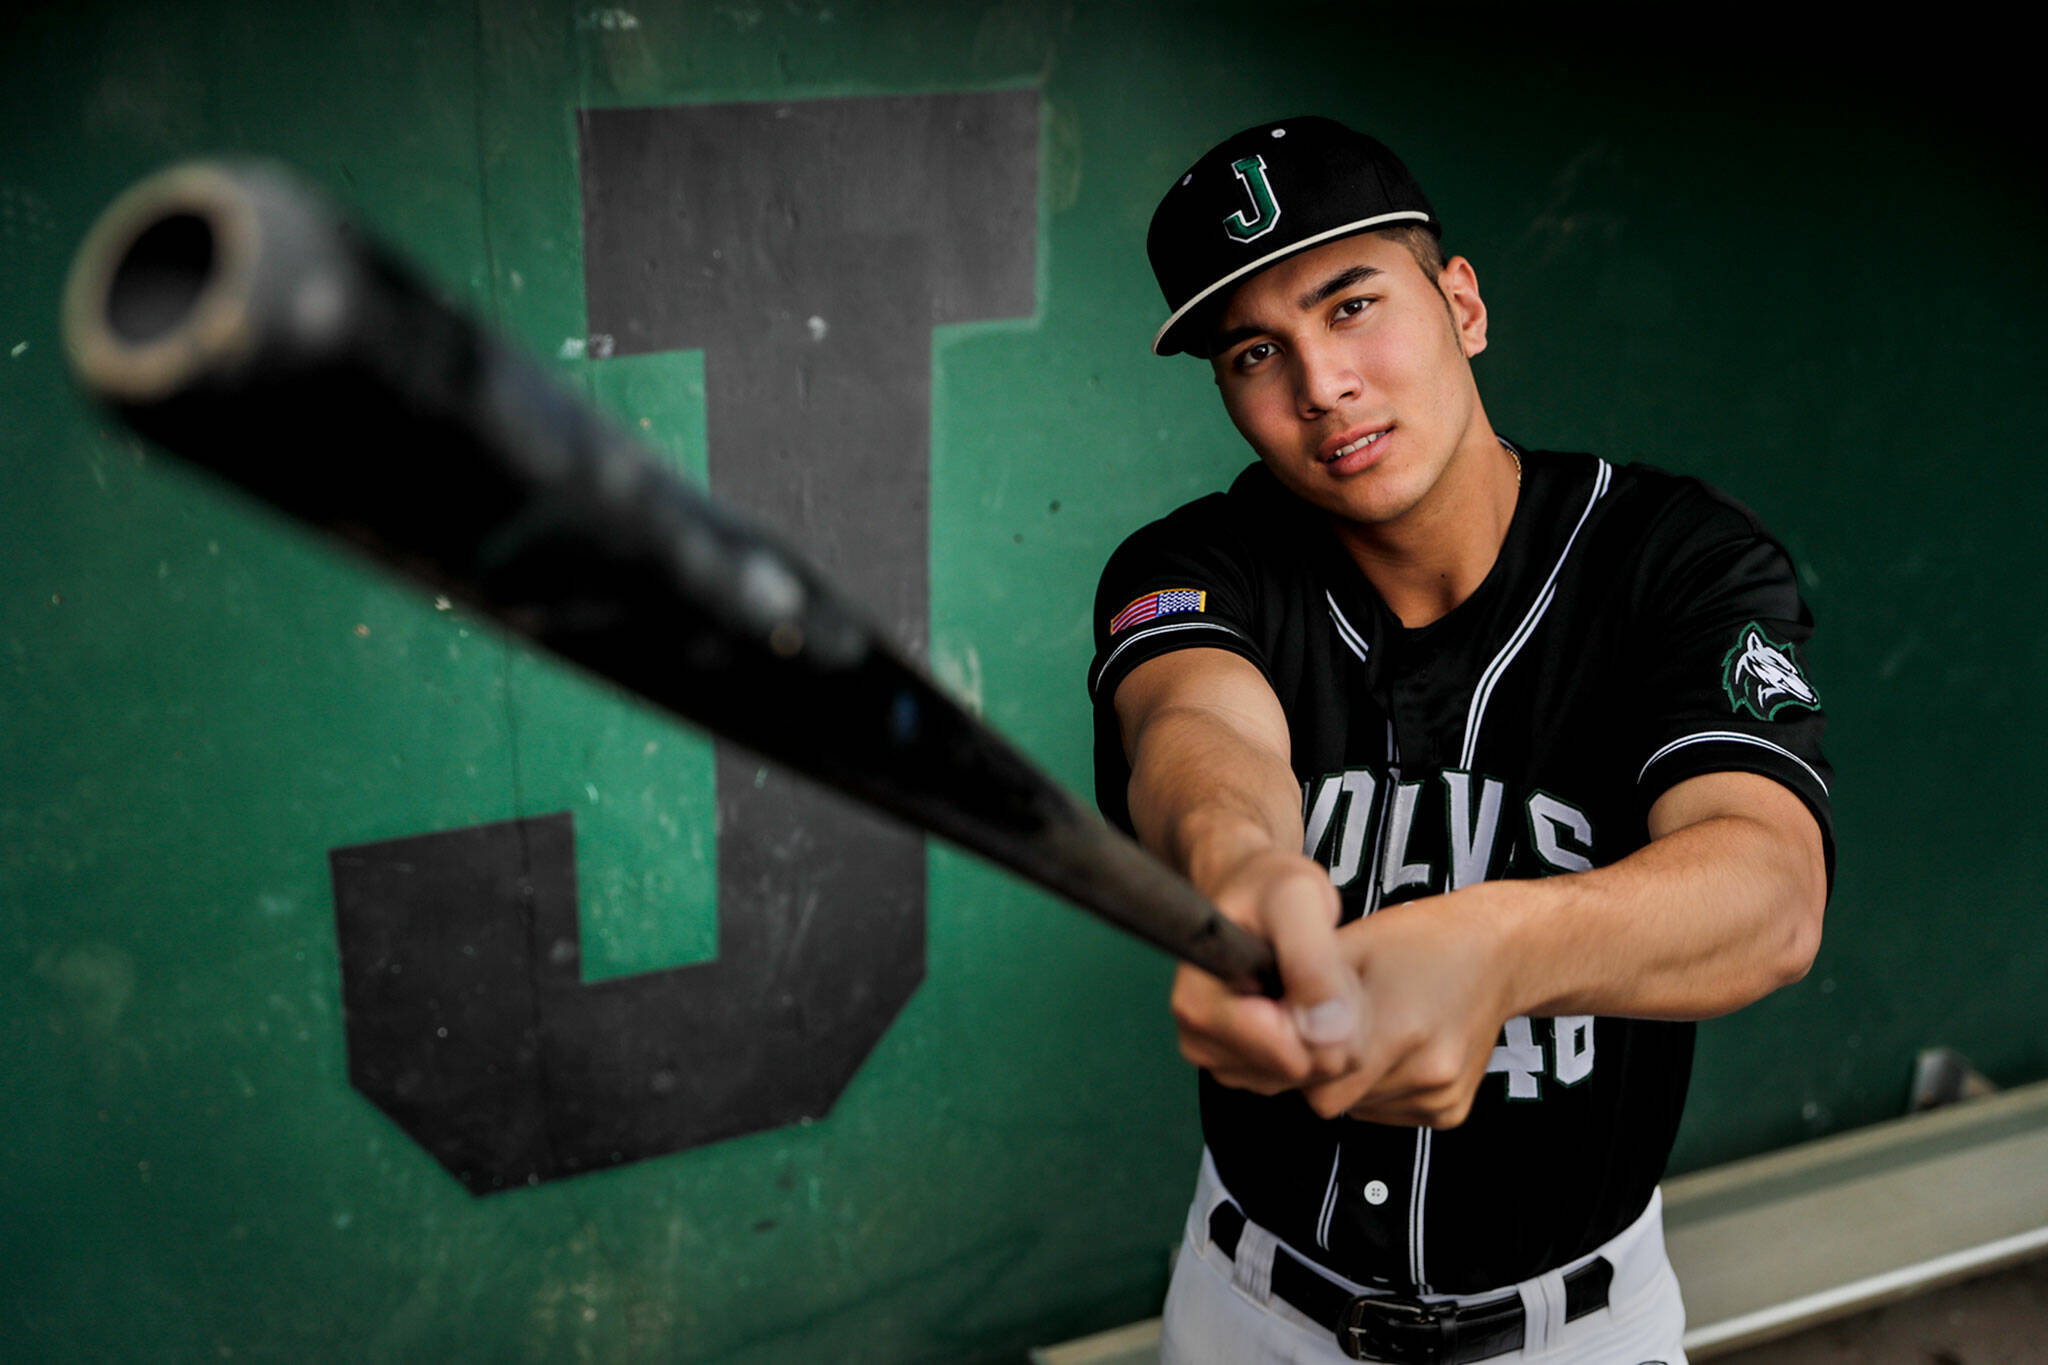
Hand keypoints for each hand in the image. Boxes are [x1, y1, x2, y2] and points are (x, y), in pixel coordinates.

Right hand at [1171, 847, 1363, 1094]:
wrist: (1254, 890)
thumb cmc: (1268, 887)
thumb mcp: (1297, 899)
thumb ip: (1312, 959)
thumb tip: (1327, 1033)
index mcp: (1197, 1003)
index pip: (1283, 1050)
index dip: (1317, 1011)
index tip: (1312, 961)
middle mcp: (1199, 1041)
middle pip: (1303, 1068)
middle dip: (1331, 1020)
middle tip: (1321, 963)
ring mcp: (1223, 1061)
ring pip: (1314, 1075)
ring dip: (1332, 1027)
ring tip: (1312, 975)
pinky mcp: (1248, 1070)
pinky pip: (1313, 1076)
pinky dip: (1326, 1039)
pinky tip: (1310, 998)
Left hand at [1303, 888, 1517, 1126]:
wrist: (1498, 954)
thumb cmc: (1420, 941)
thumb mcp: (1352, 945)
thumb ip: (1303, 990)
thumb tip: (1258, 1023)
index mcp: (1398, 1026)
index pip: (1314, 1079)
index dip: (1298, 1056)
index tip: (1299, 1031)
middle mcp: (1425, 1070)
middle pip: (1333, 1100)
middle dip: (1320, 1070)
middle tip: (1330, 1030)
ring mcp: (1441, 1095)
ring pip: (1358, 1108)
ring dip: (1351, 1079)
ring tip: (1372, 1031)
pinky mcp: (1451, 1111)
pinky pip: (1388, 1113)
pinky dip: (1379, 1088)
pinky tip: (1394, 1050)